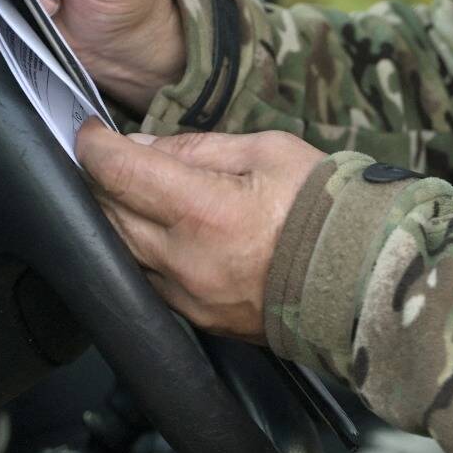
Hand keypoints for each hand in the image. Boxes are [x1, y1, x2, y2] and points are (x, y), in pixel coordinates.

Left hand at [76, 124, 325, 341]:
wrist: (363, 278)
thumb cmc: (324, 206)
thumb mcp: (267, 151)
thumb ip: (198, 149)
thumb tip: (144, 147)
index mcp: (204, 210)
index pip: (121, 174)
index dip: (95, 147)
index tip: (90, 133)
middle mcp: (185, 259)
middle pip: (109, 215)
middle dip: (101, 180)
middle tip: (111, 157)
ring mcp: (188, 295)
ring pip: (121, 251)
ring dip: (116, 218)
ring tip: (133, 191)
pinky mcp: (197, 319)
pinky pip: (148, 280)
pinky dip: (141, 251)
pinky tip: (157, 232)